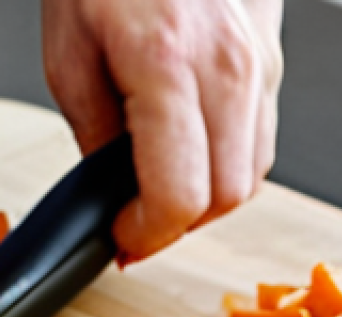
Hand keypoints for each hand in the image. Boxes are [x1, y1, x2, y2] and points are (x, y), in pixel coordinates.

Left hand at [42, 0, 283, 261]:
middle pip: (226, 198)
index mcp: (167, 64)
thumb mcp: (69, 54)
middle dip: (180, 222)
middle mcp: (228, 68)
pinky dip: (228, 161)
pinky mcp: (272, 61)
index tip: (126, 238)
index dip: (149, 234)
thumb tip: (116, 192)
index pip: (180, 196)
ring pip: (252, 176)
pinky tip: (195, 148)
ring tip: (166, 182)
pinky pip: (261, 139)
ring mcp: (260, 63)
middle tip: (141, 218)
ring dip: (209, 196)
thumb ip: (96, 136)